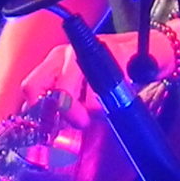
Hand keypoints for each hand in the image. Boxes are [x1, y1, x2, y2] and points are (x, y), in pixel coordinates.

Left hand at [17, 32, 167, 118]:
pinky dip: (109, 100)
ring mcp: (89, 52)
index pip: (31, 87)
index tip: (50, 128)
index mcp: (55, 62)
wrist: (147, 52)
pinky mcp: (114, 53)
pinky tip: (115, 97)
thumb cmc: (112, 71)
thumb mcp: (82, 85)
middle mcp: (67, 54)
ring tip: (99, 110)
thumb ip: (63, 102)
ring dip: (88, 109)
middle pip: (52, 90)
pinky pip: (104, 88)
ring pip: (76, 91)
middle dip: (66, 113)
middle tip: (80, 122)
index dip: (38, 111)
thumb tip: (47, 128)